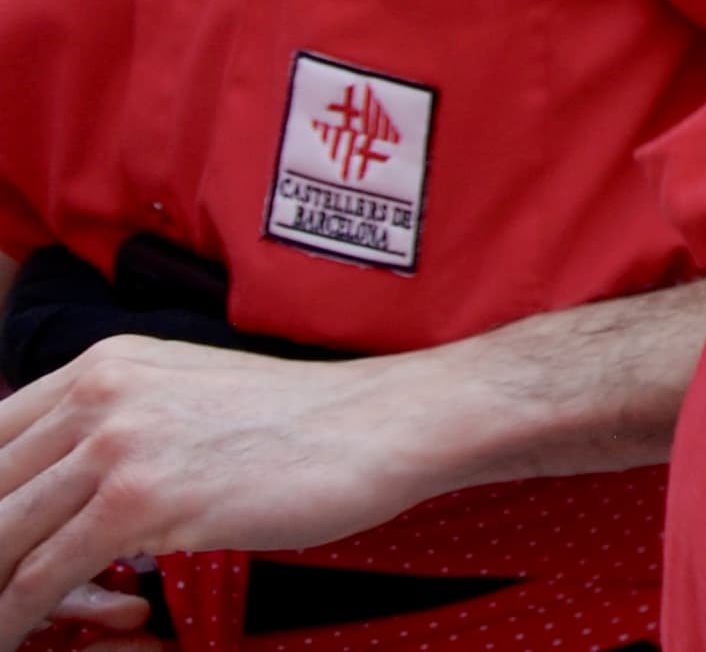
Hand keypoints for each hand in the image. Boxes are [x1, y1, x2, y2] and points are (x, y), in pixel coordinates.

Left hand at [0, 338, 444, 643]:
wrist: (381, 425)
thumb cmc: (299, 426)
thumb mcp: (189, 400)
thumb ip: (118, 426)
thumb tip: (61, 486)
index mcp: (104, 366)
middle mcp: (98, 392)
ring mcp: (118, 442)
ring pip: (1, 534)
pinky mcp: (140, 499)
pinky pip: (41, 574)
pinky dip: (16, 615)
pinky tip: (14, 636)